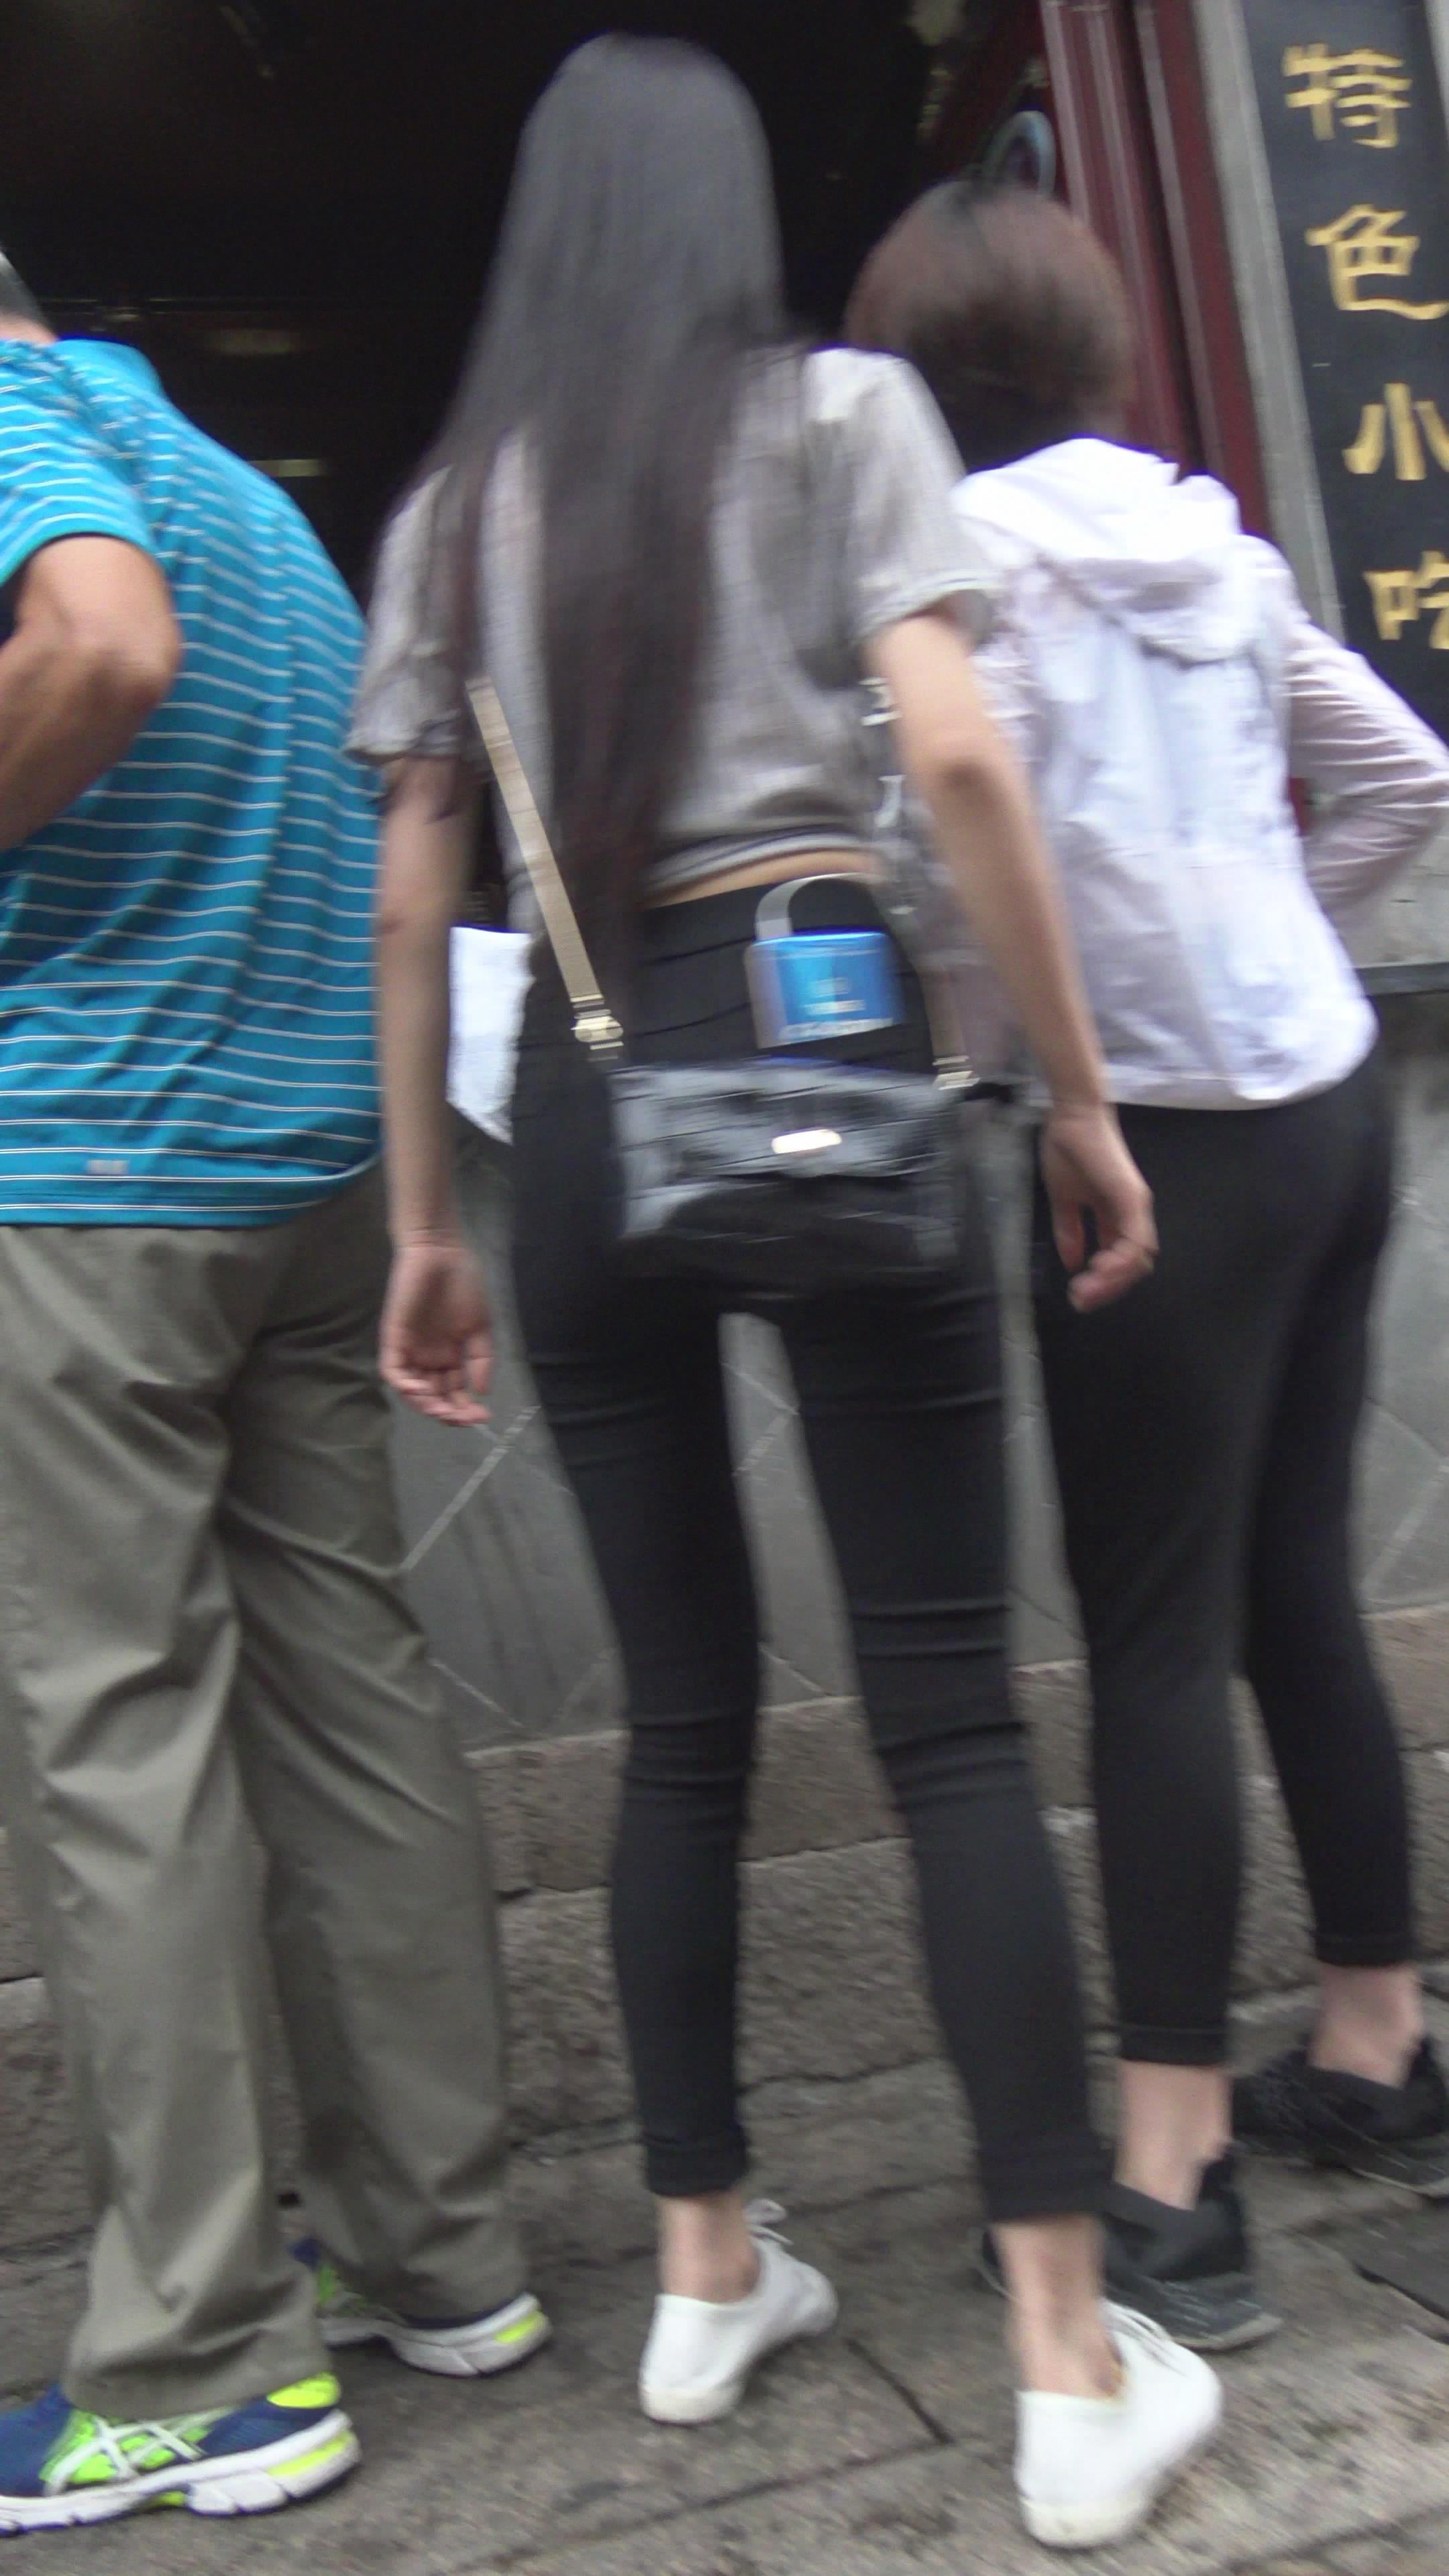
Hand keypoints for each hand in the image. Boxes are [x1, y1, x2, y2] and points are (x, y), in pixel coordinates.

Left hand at [380, 1237, 492, 1424]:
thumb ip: (480, 1360)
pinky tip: (421, 1390)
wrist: (442, 1251)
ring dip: (426, 1404)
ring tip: (443, 1410)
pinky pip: (393, 1370)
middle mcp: (427, 1358)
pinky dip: (404, 1385)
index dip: (465, 1409)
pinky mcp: (393, 1338)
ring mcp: (409, 1349)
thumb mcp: (480, 1326)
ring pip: (412, 1389)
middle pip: (434, 1397)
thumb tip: (480, 1392)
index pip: (453, 1393)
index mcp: (449, 1356)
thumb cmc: (463, 1283)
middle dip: (448, 1412)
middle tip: (464, 1418)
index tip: (484, 1417)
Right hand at [1040, 1105, 1156, 1314]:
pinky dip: (1120, 1261)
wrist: (1072, 1115)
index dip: (1103, 1282)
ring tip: (1085, 1290)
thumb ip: (1070, 1231)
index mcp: (1118, 1215)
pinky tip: (1097, 1270)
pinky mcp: (1131, 1198)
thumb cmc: (1068, 1150)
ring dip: (1114, 1280)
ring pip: (1138, 1259)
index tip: (1077, 1294)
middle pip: (1135, 1266)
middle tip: (1080, 1300)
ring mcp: (1136, 1206)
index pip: (1121, 1259)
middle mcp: (1134, 1214)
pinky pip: (1135, 1240)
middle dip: (1108, 1289)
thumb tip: (1072, 1263)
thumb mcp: (1064, 1199)